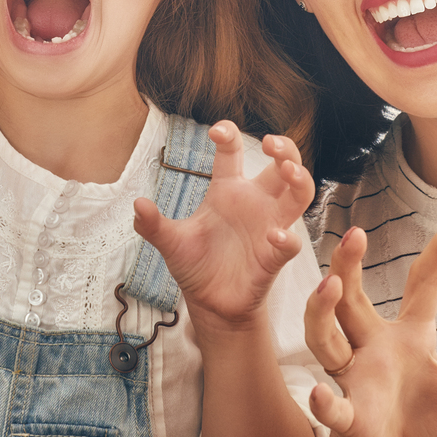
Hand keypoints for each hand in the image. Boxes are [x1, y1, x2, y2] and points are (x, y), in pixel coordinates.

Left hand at [132, 124, 312, 332]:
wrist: (209, 304)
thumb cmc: (196, 265)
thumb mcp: (170, 242)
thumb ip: (153, 225)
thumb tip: (137, 205)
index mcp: (228, 191)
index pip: (233, 153)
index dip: (229, 136)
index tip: (217, 131)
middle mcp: (254, 203)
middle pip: (282, 165)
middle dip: (284, 149)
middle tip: (271, 143)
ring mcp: (269, 227)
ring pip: (299, 195)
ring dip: (300, 180)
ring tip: (288, 171)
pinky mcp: (274, 258)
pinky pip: (290, 244)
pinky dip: (287, 239)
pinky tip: (274, 235)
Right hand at [304, 222, 436, 436]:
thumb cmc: (421, 427)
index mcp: (405, 338)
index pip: (420, 286)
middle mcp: (372, 349)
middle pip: (352, 298)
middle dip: (348, 265)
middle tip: (355, 234)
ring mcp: (353, 380)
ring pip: (326, 338)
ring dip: (322, 313)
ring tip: (329, 288)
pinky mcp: (345, 418)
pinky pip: (332, 407)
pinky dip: (327, 403)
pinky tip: (323, 396)